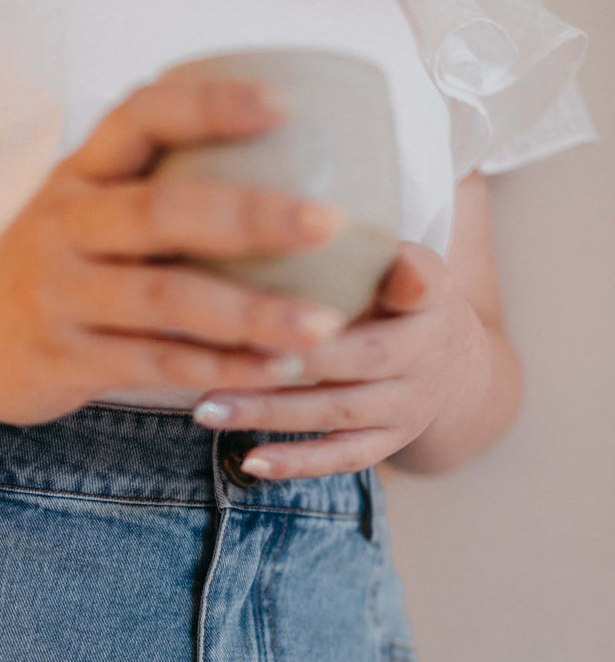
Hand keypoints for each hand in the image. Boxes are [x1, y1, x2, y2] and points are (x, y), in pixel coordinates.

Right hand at [0, 71, 350, 425]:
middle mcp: (66, 225)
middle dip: (253, 216)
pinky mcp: (67, 359)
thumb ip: (156, 181)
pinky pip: (157, 363)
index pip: (142, 116)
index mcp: (80, 172)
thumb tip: (285, 151)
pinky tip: (275, 369)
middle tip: (330, 222)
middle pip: (164, 211)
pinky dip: (221, 368)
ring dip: (251, 312)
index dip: (212, 105)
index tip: (284, 103)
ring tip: (324, 324)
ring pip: (168, 299)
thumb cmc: (53, 264)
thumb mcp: (84, 203)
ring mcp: (63, 294)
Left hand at [190, 241, 486, 478]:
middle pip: (357, 356)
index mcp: (428, 292)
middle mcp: (424, 352)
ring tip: (204, 409)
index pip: (419, 279)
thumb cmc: (394, 294)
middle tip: (220, 349)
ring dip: (269, 412)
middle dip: (288, 357)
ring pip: (336, 412)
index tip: (362, 278)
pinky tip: (248, 461)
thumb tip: (274, 200)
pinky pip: (342, 459)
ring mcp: (408, 404)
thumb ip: (356, 239)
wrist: (456, 366)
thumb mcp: (395, 254)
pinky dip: (296, 462)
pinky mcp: (390, 443)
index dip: (401, 278)